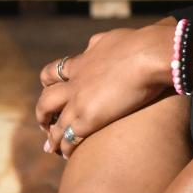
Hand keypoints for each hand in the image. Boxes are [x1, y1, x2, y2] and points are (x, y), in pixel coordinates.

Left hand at [35, 21, 173, 157]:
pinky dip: (66, 147)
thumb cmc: (140, 43)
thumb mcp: (111, 38)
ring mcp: (79, 102)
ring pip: (55, 124)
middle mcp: (75, 83)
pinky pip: (69, 138)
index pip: (53, 73)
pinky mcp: (89, 119)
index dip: (48, 83)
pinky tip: (68, 154)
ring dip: (52, 137)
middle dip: (42, 113)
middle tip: (44, 123)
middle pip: (46, 100)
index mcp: (81, 62)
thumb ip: (100, 43)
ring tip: (52, 147)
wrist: (149, 54)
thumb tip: (97, 44)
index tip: (49, 90)